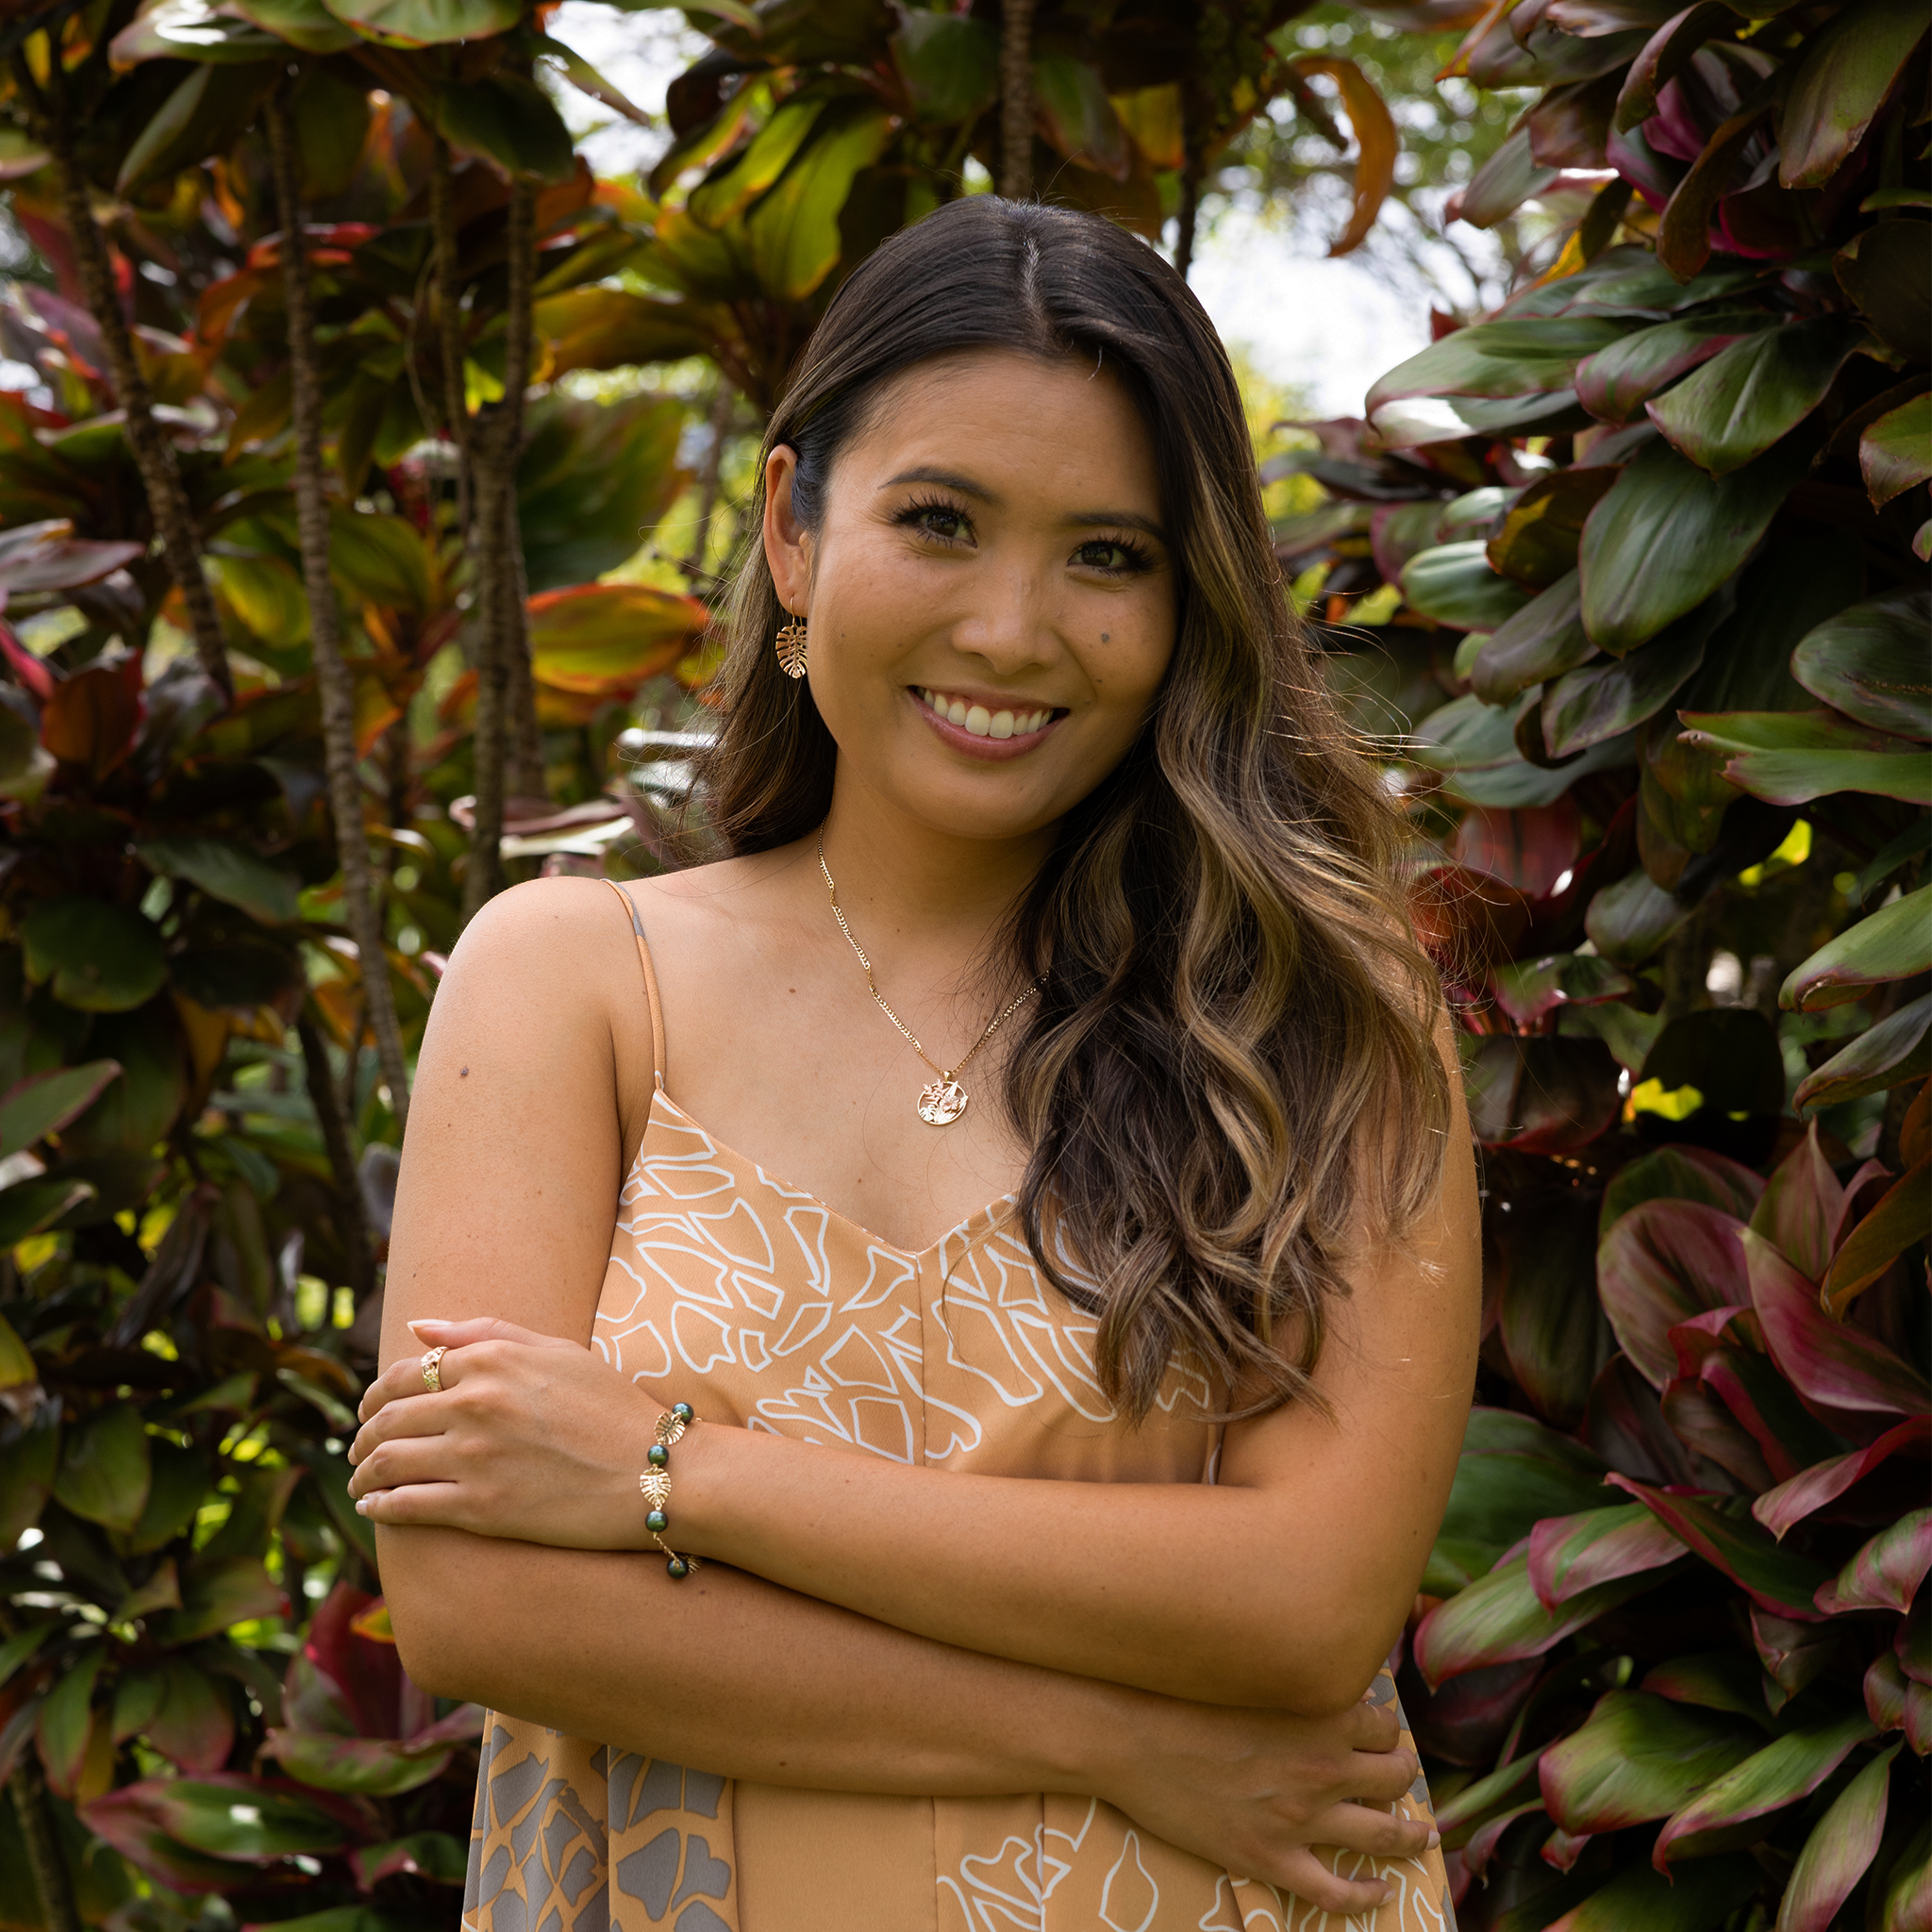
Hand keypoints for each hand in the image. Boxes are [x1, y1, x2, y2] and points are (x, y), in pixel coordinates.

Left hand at [348, 1317, 659, 1548]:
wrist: (652, 1470)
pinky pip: (405, 1506)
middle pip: (388, 1418)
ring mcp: (474, 1458)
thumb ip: (484, 1332)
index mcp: (491, 1361)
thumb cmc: (610, 1406)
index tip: (371, 1408)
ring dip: (362, 1472)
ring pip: (387, 1462)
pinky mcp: (479, 1508)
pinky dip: (378, 1506)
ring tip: (360, 1479)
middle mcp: (474, 1404)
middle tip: (359, 1447)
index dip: (377, 1393)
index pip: (405, 1373)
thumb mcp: (557, 1351)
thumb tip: (418, 1327)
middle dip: (363, 1434)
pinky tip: (373, 1508)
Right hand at [1093, 1683, 1434, 1916]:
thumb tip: (1323, 1684)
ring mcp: (1300, 1819)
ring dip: (1409, 1835)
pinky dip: (1367, 1895)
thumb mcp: (1251, 1675)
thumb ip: (1296, 1684)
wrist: (1131, 1737)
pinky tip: (1381, 1892)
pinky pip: (1336, 1891)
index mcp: (1319, 1717)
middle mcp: (1323, 1768)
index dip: (1386, 1731)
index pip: (1385, 1725)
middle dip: (1402, 1776)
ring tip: (1421, 1836)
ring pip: (1383, 1835)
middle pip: (1395, 1777)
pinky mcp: (1272, 1859)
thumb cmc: (1182, 1696)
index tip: (1379, 1734)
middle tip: (1399, 1778)